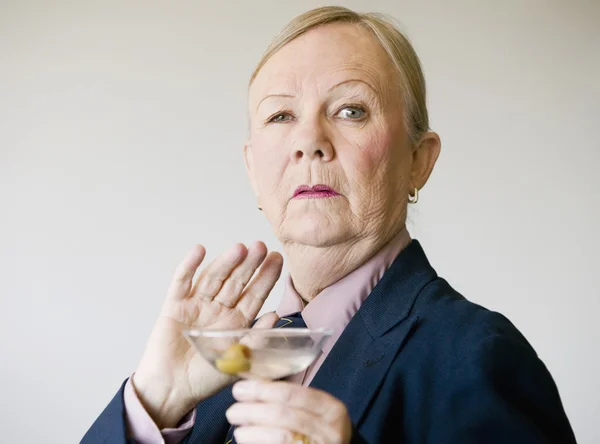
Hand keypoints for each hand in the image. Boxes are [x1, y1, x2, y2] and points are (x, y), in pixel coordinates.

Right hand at [133, 242, 282, 427]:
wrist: (172, 390)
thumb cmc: (205, 379)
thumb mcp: (238, 361)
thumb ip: (256, 339)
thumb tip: (275, 316)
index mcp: (236, 321)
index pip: (255, 294)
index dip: (266, 277)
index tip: (277, 259)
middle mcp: (218, 309)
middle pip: (236, 281)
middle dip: (249, 264)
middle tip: (260, 247)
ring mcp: (197, 305)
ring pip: (213, 277)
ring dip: (225, 262)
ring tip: (239, 249)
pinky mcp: (174, 306)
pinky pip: (182, 282)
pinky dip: (189, 266)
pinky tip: (199, 251)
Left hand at [226, 380, 352, 443]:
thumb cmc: (319, 429)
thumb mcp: (314, 411)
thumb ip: (289, 398)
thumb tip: (250, 384)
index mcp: (331, 409)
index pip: (292, 394)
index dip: (262, 390)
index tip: (239, 389)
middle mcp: (329, 429)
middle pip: (283, 415)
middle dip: (253, 411)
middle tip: (232, 411)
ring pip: (281, 437)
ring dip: (253, 432)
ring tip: (238, 430)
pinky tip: (247, 440)